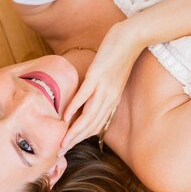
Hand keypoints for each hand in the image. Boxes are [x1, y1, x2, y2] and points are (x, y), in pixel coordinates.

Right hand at [60, 23, 143, 153]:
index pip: (96, 125)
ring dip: (74, 131)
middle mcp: (109, 98)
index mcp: (112, 101)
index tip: (69, 147)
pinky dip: (75, 107)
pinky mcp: (97, 76)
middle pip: (91, 125)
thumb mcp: (112, 79)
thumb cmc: (119, 56)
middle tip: (60, 153)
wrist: (130, 39)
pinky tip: (66, 117)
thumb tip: (87, 98)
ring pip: (88, 115)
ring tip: (62, 142)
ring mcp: (103, 88)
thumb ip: (101, 90)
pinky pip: (85, 95)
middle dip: (75, 140)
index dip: (82, 138)